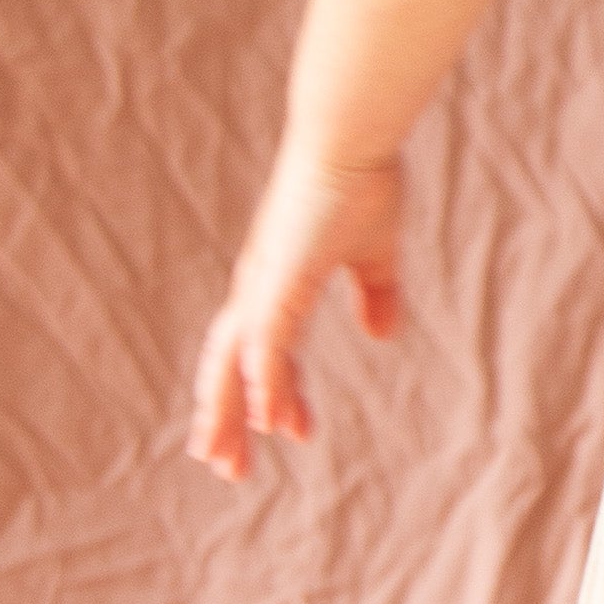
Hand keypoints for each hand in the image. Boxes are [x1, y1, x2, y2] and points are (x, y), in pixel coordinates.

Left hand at [189, 142, 404, 481]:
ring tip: (224, 463)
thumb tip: (381, 335)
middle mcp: (259, 289)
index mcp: (277, 283)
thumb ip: (377, 293)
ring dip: (229, 415)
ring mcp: (265, 286)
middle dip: (224, 419)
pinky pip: (266, 345)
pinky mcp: (280, 280)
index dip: (272, 394)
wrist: (351, 136)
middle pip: (228, 367)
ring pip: (235, 366)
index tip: (289, 431)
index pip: (261, 351)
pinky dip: (262, 384)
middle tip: (222, 467)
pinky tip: (266, 419)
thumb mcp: (375, 251)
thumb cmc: (361, 180)